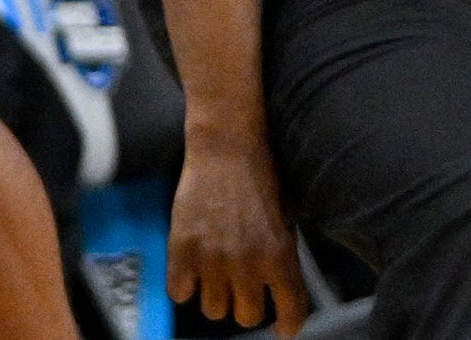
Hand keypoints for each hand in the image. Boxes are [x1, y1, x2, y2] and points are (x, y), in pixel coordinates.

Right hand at [167, 134, 309, 336]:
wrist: (227, 148)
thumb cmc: (262, 178)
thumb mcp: (287, 218)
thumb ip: (282, 255)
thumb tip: (281, 286)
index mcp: (280, 255)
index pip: (290, 309)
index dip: (288, 324)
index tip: (284, 329)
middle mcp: (247, 264)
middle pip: (246, 317)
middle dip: (246, 306)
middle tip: (243, 289)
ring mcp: (212, 259)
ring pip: (213, 309)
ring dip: (216, 295)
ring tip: (217, 272)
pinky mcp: (182, 251)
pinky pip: (180, 294)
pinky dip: (186, 285)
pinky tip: (193, 266)